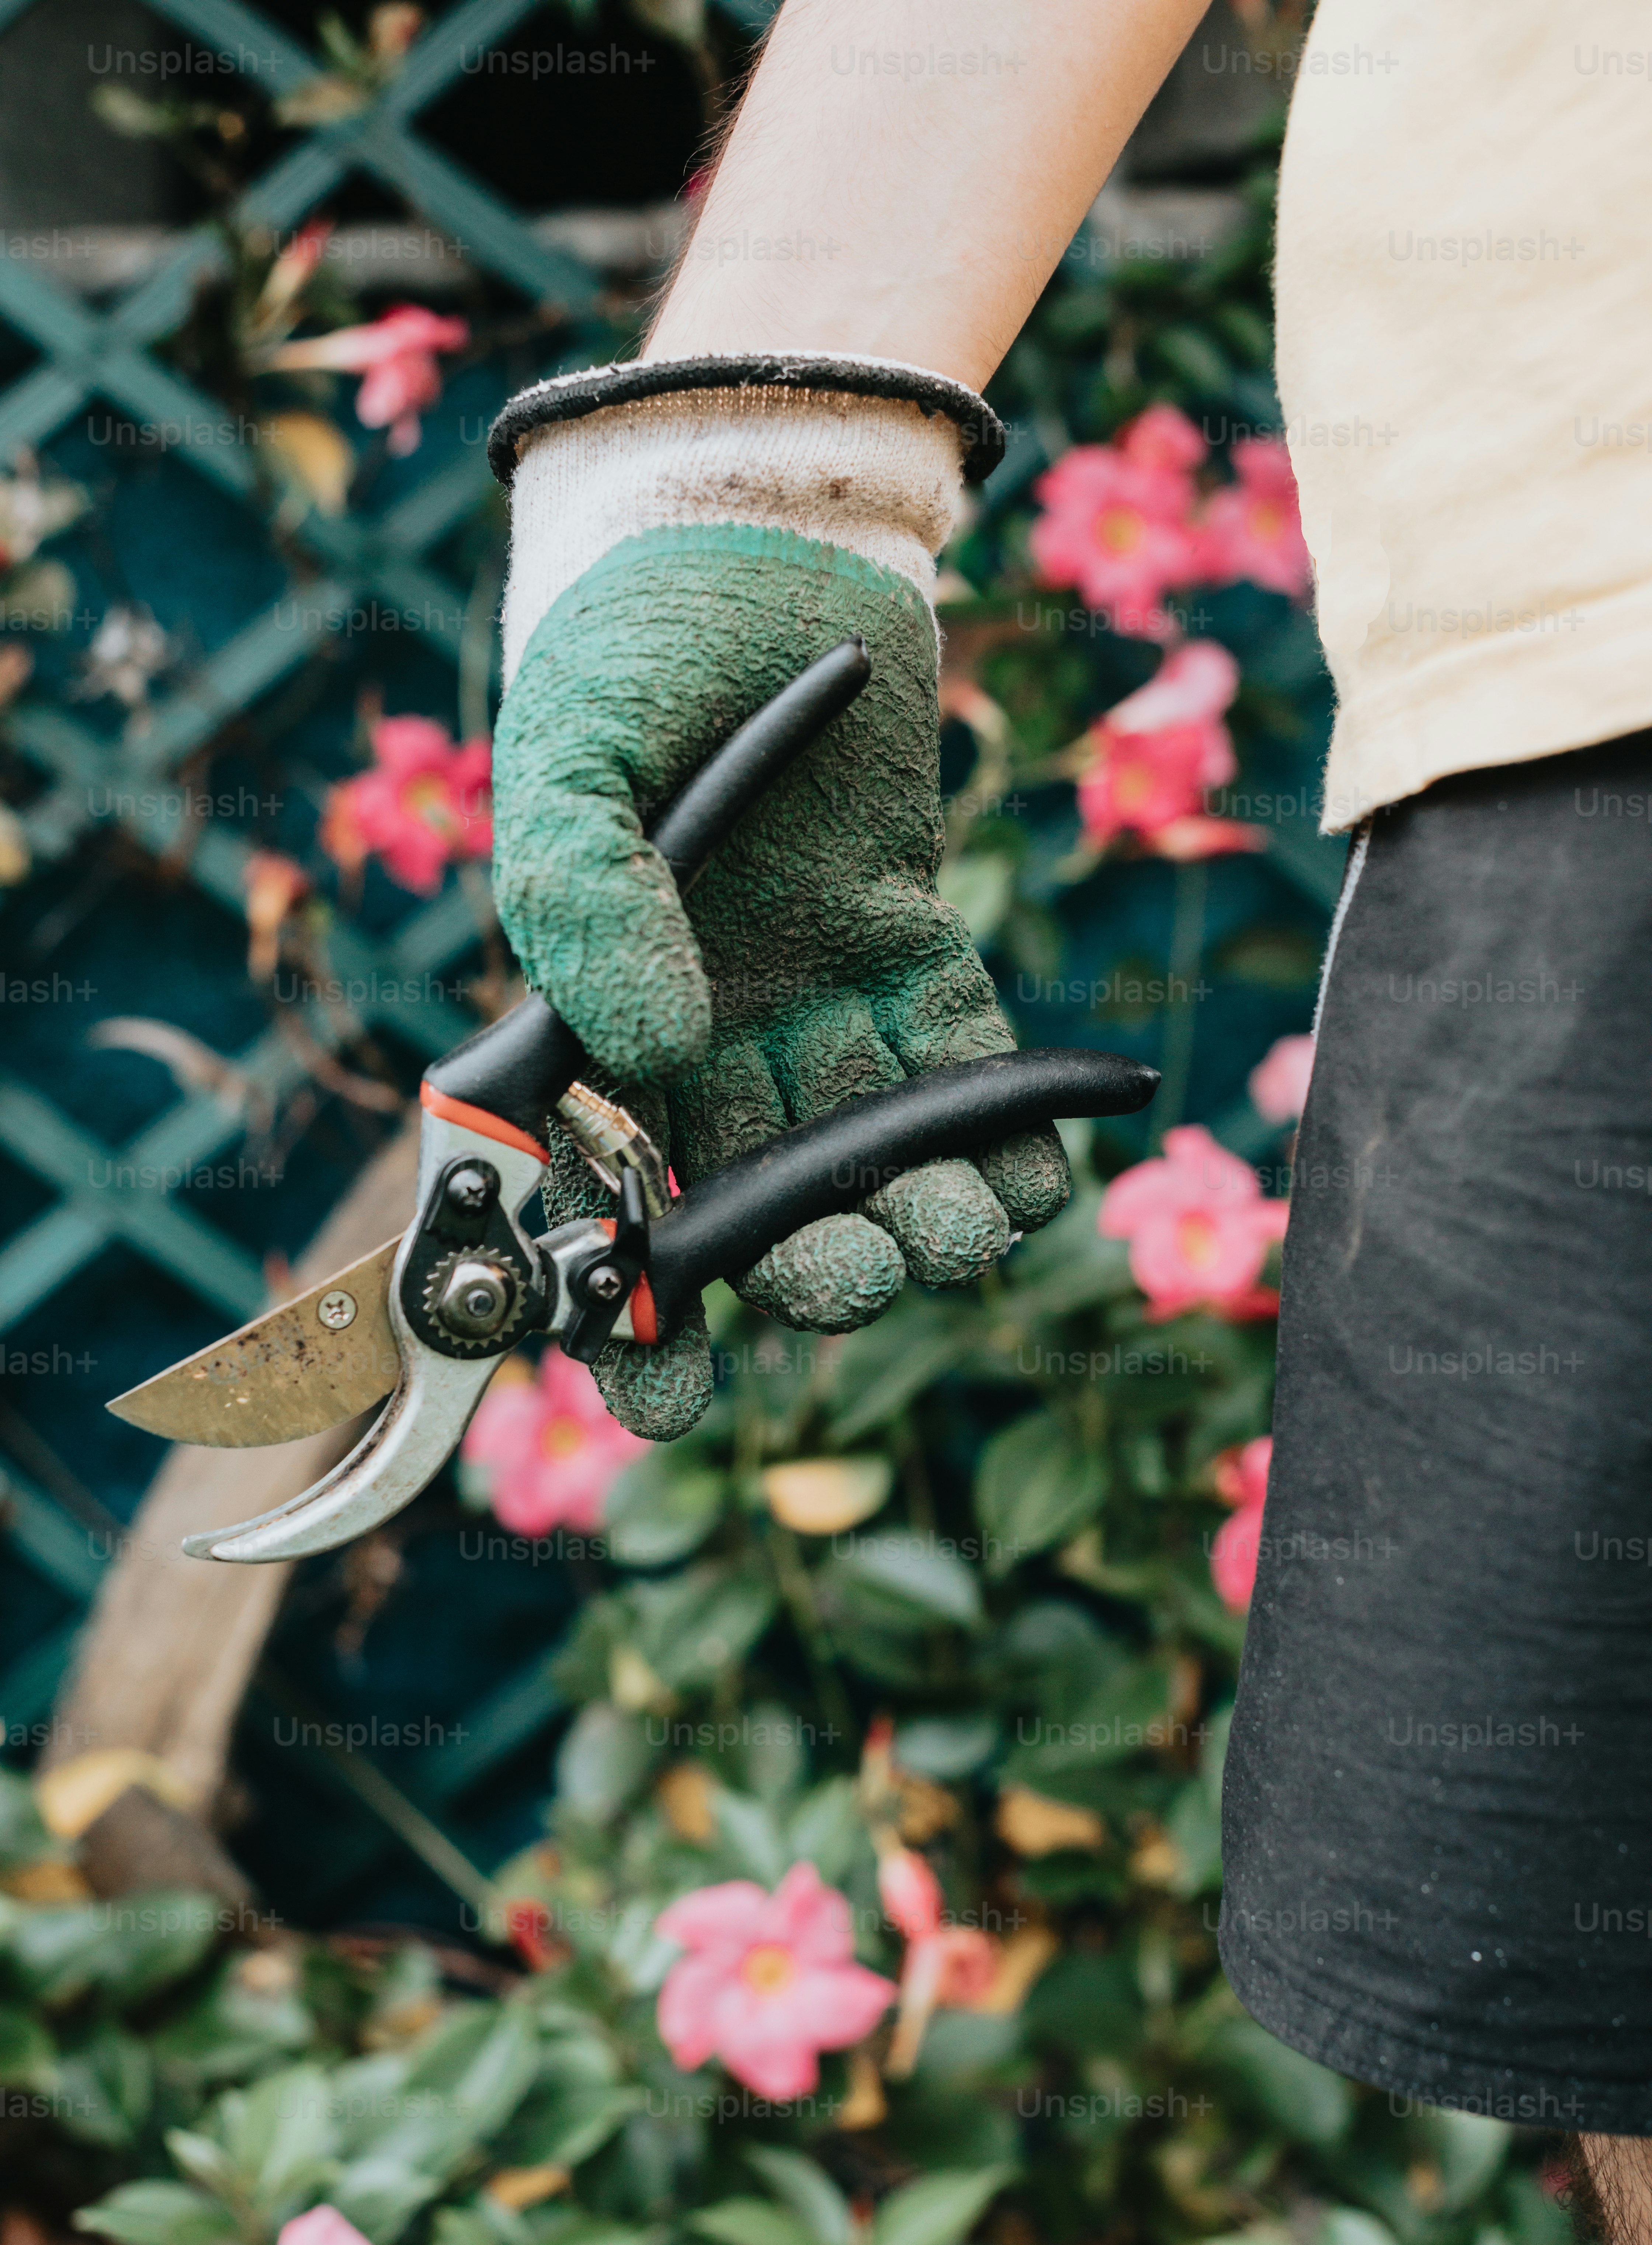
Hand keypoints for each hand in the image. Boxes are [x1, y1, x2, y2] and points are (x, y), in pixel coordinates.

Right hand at [489, 363, 1068, 1438]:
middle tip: (850, 1271)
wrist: (765, 533)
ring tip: (950, 1228)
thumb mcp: (568, 756)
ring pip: (870, 1158)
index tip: (667, 1399)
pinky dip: (1003, 1131)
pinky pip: (964, 1071)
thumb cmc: (638, 638)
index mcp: (600, 1022)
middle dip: (807, 1265)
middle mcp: (709, 1037)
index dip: (626, 1315)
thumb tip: (653, 1040)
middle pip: (755, 1203)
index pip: (602, 1200)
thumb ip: (582, 897)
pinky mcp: (917, 954)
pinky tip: (1029, 1166)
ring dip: (915, 1218)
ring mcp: (818, 1004)